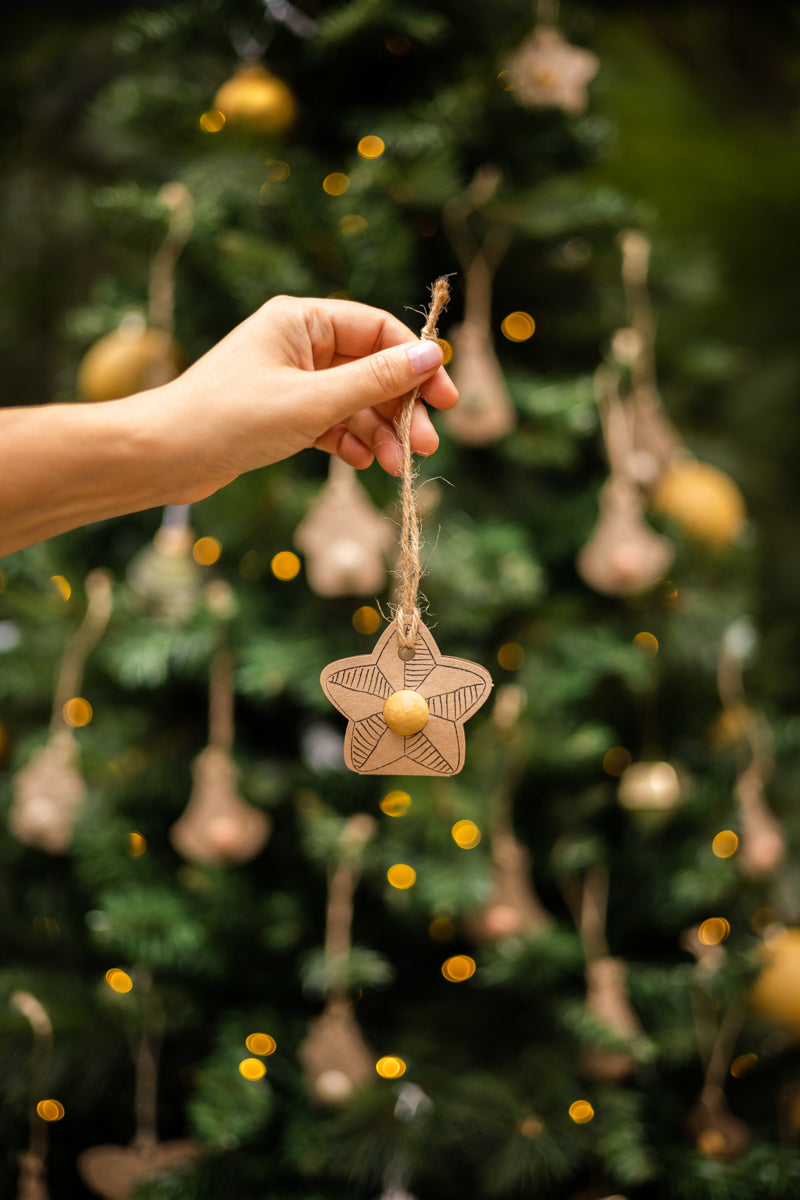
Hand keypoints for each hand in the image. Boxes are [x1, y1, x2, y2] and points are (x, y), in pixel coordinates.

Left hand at [171, 294, 457, 487]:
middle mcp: (297, 343)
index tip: (445, 401)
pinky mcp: (281, 415)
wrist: (164, 457)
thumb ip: (375, 380)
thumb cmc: (230, 418)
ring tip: (396, 467)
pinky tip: (361, 463)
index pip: (377, 330)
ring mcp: (290, 380)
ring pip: (353, 401)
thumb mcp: (312, 401)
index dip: (416, 364)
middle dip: (400, 408)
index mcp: (301, 320)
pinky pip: (331, 422)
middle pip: (370, 368)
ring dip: (379, 432)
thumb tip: (432, 354)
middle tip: (425, 445)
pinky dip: (349, 441)